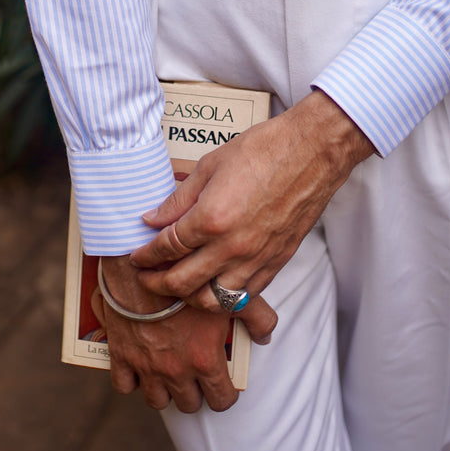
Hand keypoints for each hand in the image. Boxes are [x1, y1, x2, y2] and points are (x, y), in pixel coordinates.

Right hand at [101, 255, 276, 412]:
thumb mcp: (227, 294)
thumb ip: (256, 317)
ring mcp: (146, 366)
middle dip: (194, 391)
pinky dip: (132, 380)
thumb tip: (266, 336)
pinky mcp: (121, 356)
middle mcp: (176, 370)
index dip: (224, 394)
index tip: (221, 383)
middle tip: (194, 373)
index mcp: (204, 359)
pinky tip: (140, 365)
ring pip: (157, 401)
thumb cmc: (187, 277)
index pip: (221, 400)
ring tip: (168, 371)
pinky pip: (124, 386)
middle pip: (188, 404)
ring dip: (164, 390)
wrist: (142, 263)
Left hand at [130, 90, 374, 310]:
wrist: (311, 152)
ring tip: (178, 285)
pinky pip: (244, 296)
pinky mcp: (275, 263)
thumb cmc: (264, 151)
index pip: (166, 248)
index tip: (137, 257)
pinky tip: (213, 285)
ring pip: (212, 299)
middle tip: (147, 276)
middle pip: (182, 281)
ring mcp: (255, 259)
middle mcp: (232, 246)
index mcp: (211, 218)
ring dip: (187, 296)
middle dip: (156, 283)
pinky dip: (223, 297)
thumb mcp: (210, 166)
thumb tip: (153, 219)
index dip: (146, 255)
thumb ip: (178, 199)